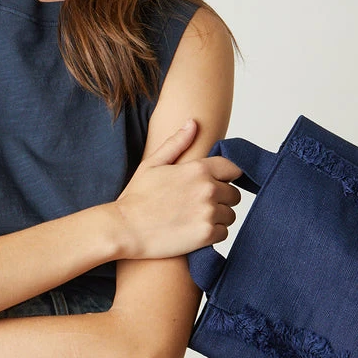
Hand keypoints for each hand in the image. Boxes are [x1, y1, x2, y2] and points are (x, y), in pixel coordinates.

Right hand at [114, 119, 241, 259]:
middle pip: (234, 194)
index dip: (227, 177)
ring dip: (217, 217)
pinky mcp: (206, 234)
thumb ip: (177, 143)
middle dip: (221, 199)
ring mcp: (209, 213)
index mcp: (198, 169)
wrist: (124, 229)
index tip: (218, 184)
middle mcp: (208, 189)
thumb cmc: (136, 197)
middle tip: (198, 205)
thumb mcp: (152, 164)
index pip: (233, 169)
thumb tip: (193, 123)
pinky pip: (223, 233)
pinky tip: (193, 231)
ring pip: (229, 215)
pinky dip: (212, 233)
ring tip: (194, 219)